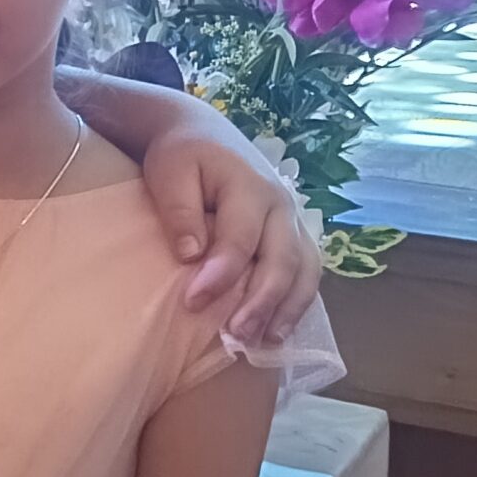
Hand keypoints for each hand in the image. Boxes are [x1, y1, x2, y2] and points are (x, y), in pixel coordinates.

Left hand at [139, 131, 318, 345]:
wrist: (203, 134)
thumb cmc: (181, 156)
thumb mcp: (169, 172)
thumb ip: (180, 211)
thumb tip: (191, 254)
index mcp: (249, 187)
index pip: (240, 238)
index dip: (220, 274)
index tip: (193, 303)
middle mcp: (280, 206)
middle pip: (282, 259)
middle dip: (261, 302)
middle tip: (235, 337)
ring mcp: (292, 221)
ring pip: (304, 270)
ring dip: (287, 308)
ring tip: (263, 343)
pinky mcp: (292, 235)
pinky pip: (306, 272)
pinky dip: (296, 303)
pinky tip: (277, 330)